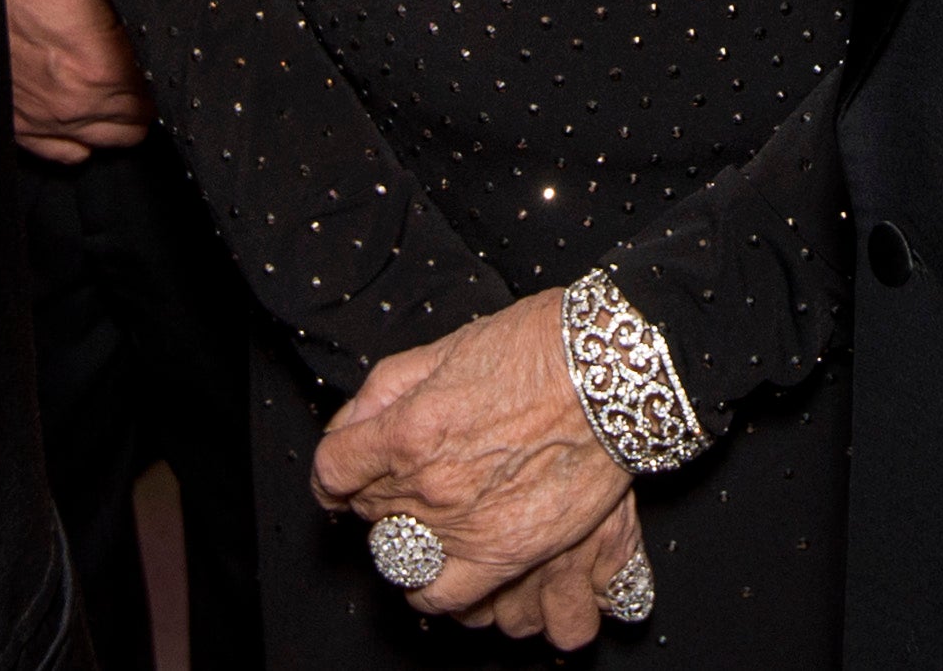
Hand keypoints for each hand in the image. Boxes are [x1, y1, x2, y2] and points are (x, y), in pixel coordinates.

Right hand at [0, 0, 151, 159]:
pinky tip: (88, 98)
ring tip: (121, 71)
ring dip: (124, 110)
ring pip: (112, 139)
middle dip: (154, 87)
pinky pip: (70, 152)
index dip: (170, 59)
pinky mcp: (19, 129)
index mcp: (96, 65)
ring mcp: (43, 123)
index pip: (162, 85)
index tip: (165, 36)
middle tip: (146, 50)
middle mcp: (71, 106)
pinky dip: (87, 132)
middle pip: (143, 116)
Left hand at [313, 290, 631, 630]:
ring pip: (398, 552)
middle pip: (369, 508)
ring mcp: (467, 526)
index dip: (337, 466)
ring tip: (427, 515)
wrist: (608, 374)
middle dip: (377, 490)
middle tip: (407, 470)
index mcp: (409, 429)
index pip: (334, 469)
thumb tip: (350, 425)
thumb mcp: (447, 347)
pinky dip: (431, 586)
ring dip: (403, 534)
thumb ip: (386, 388)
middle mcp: (430, 485)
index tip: (346, 468)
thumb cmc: (536, 348)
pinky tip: (440, 563)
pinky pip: (444, 595)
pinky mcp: (507, 555)